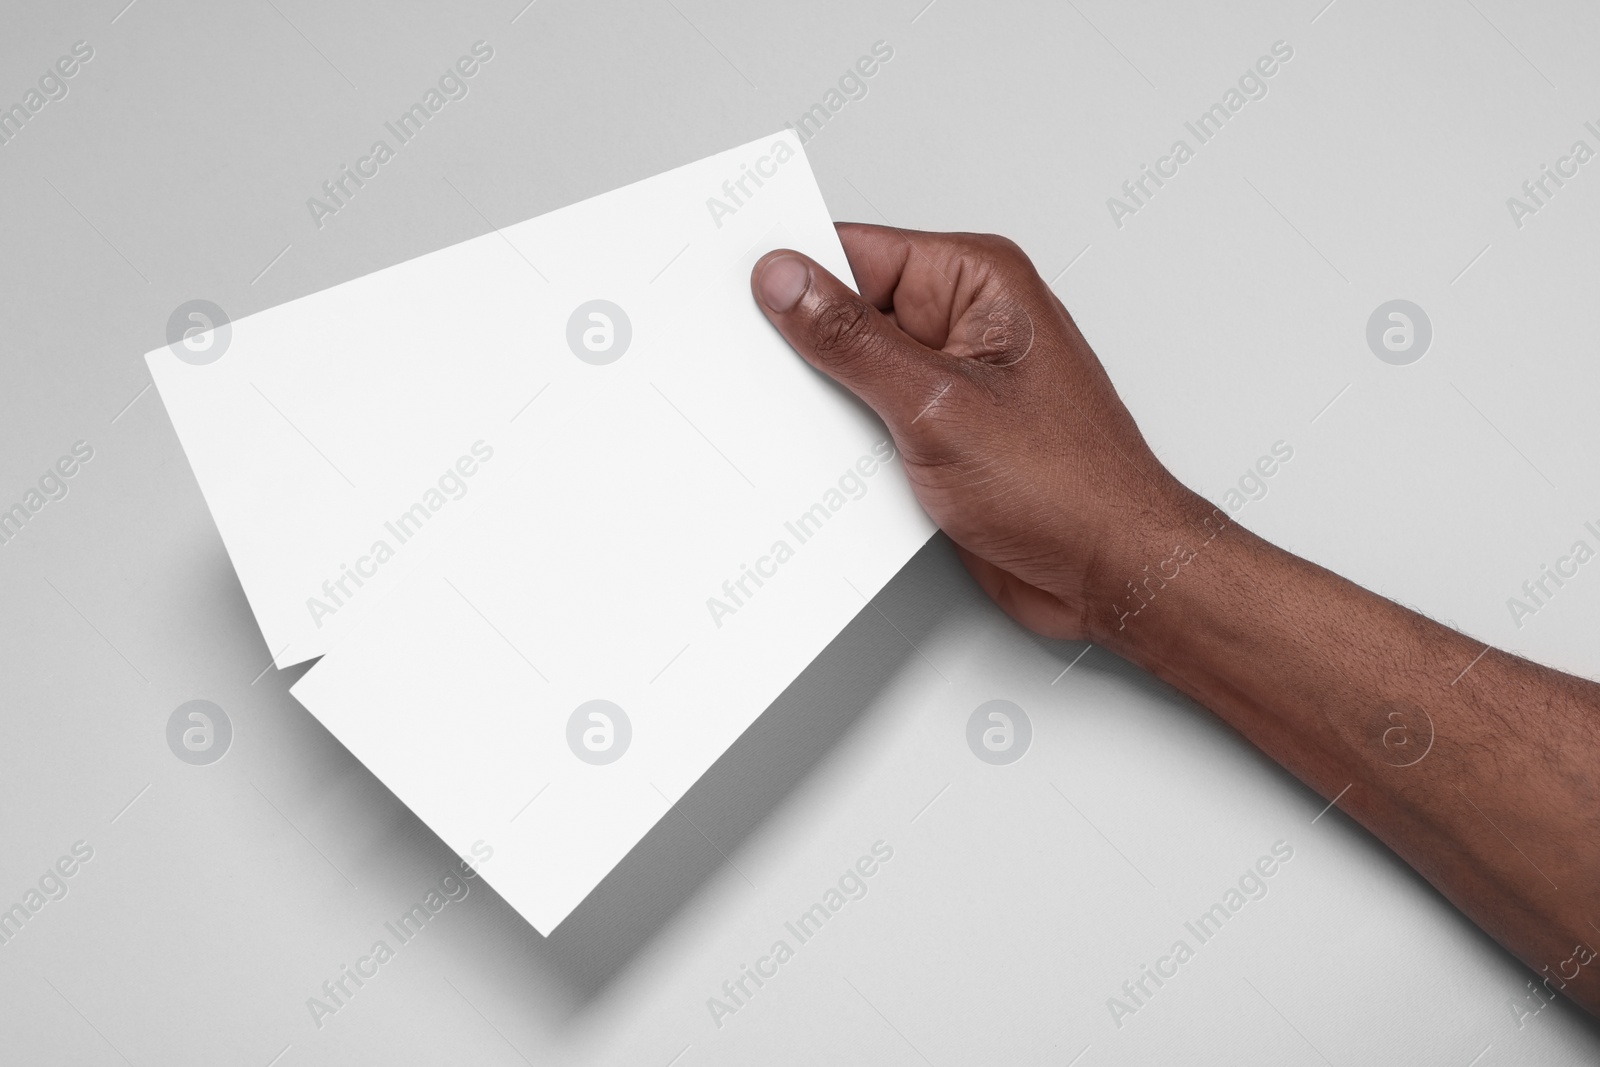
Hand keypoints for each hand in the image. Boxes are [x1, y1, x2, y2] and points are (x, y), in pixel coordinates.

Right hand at [752, 223, 1203, 641]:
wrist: (1111, 573)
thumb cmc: (1069, 487)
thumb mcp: (936, 406)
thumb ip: (852, 342)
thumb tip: (788, 282)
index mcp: (978, 281)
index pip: (858, 250)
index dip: (794, 271)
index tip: (737, 296)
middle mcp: (968, 321)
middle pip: (852, 309)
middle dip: (804, 343)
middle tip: (754, 371)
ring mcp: (955, 379)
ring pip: (857, 370)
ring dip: (827, 401)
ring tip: (798, 427)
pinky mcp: (945, 432)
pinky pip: (874, 418)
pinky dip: (846, 439)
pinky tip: (828, 463)